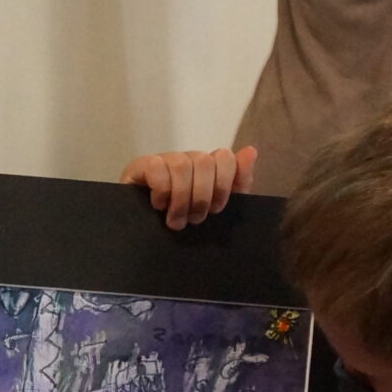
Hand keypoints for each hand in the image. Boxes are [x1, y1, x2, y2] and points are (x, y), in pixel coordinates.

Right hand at [121, 146, 257, 230]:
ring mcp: (163, 160)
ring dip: (181, 199)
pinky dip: (161, 190)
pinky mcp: (141, 166)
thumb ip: (238, 183)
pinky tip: (157, 205)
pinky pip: (157, 167)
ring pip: (181, 165)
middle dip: (201, 197)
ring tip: (175, 221)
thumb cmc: (183, 222)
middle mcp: (187, 159)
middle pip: (204, 161)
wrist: (144, 240)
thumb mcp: (216, 208)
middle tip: (193, 220)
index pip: (224, 157)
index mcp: (207, 167)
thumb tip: (251, 150)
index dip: (223, 184)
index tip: (216, 209)